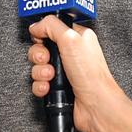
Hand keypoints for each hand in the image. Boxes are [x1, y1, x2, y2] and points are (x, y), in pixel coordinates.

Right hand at [27, 16, 123, 131]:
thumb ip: (51, 25)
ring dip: (39, 72)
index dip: (43, 33)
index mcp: (77, 37)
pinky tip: (48, 87)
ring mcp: (63, 71)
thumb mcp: (71, 39)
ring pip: (37, 66)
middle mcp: (70, 53)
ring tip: (50, 76)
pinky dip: (40, 85)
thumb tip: (37, 25)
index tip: (42, 39)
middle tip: (46, 59)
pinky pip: (38, 82)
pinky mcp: (57, 87)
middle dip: (39, 55)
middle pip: (41, 47)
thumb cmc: (91, 75)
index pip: (52, 28)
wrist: (95, 106)